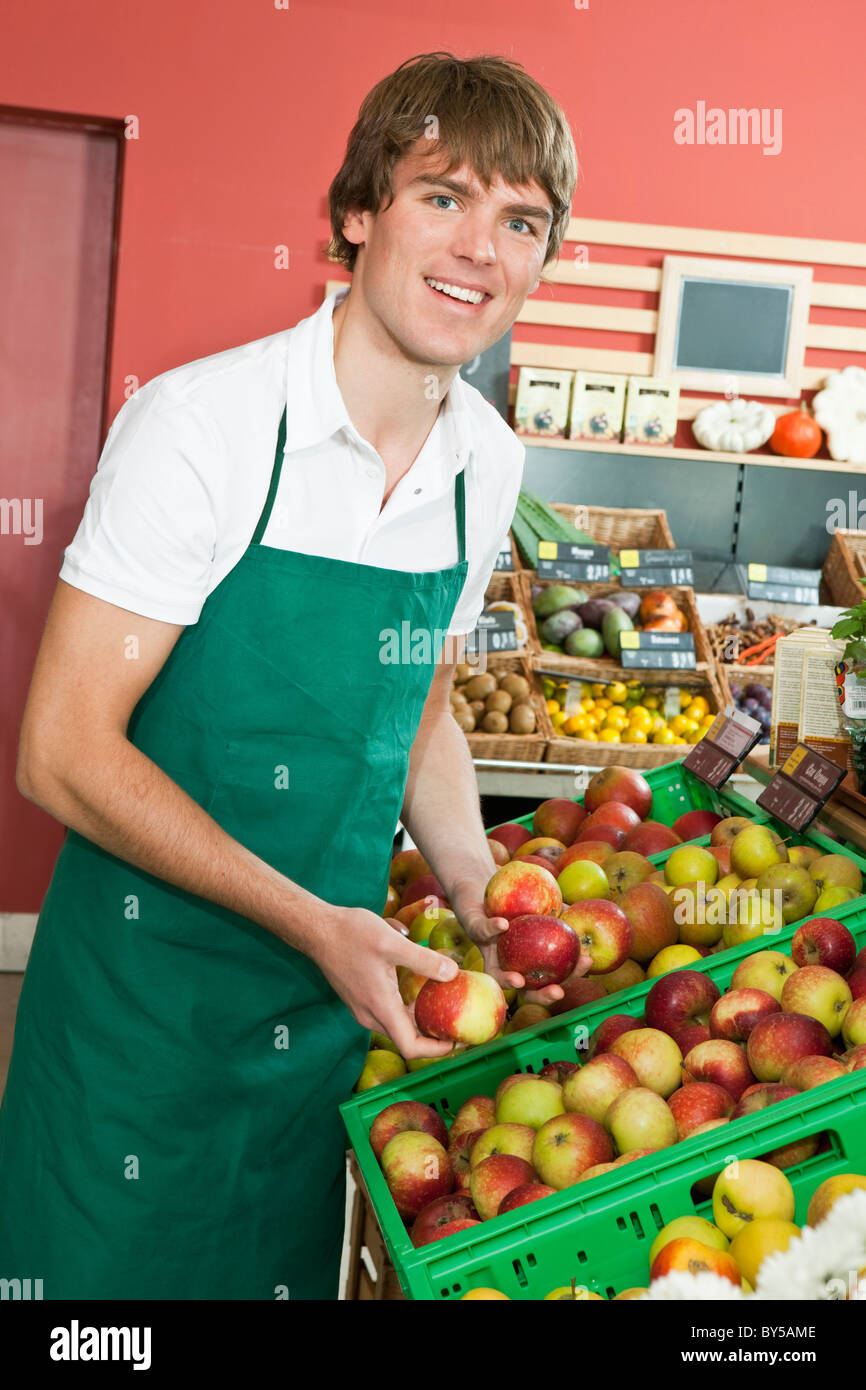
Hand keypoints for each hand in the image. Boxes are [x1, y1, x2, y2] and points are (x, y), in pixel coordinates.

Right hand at [313, 904, 461, 1059]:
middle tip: (455, 1021)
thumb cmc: (351, 934)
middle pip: (405, 1038)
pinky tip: (416, 988)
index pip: (410, 1046)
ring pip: (396, 1025)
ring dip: (417, 1020)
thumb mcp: (392, 943)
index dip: (435, 1049)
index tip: (456, 1041)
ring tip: (441, 1004)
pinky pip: (387, 1013)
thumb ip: (423, 960)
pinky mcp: (359, 999)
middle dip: (431, 1036)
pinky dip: (405, 1009)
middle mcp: (369, 1014)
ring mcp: (362, 1008)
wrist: (317, 929)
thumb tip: (453, 973)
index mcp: (380, 1006)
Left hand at [448, 880, 593, 1007]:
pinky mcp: (474, 930)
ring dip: (507, 980)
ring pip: (495, 974)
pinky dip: (493, 928)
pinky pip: (483, 932)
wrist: (483, 883)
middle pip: (524, 991)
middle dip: (540, 997)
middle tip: (557, 992)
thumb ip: (566, 915)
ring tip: (518, 979)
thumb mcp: (547, 905)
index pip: (552, 978)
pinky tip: (504, 924)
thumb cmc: (519, 899)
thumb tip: (591, 922)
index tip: (587, 962)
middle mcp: (507, 964)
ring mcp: (489, 950)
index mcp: (528, 962)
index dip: (571, 975)